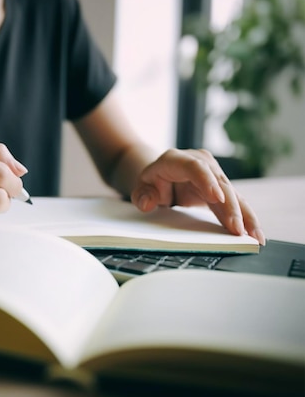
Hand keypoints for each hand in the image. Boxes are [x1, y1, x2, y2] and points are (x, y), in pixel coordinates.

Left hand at [130, 149, 264, 244]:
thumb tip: (147, 203)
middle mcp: (201, 163)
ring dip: (245, 216)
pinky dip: (245, 219)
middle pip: (219, 183)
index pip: (195, 167)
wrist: (163, 174)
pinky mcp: (222, 187)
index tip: (217, 198)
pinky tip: (254, 234)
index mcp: (177, 159)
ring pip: (233, 195)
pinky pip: (235, 203)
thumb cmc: (152, 181)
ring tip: (255, 236)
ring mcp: (214, 173)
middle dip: (230, 208)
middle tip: (237, 229)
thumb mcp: (141, 187)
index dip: (206, 181)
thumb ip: (141, 195)